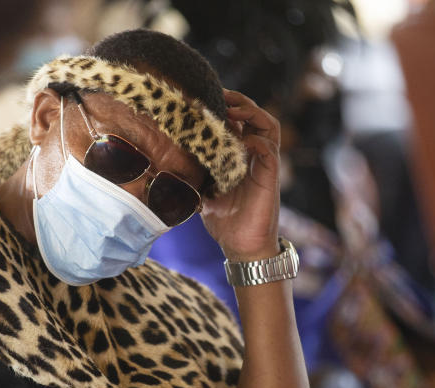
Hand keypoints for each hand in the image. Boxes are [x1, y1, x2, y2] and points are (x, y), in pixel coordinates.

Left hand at [201, 89, 280, 261]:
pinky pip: (269, 150)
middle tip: (220, 93)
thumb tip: (164, 161)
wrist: (241, 246)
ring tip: (233, 108)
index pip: (239, 122)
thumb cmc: (224, 220)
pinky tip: (241, 139)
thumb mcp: (203, 190)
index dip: (226, 107)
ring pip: (269, 126)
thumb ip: (194, 173)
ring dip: (252, 113)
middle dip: (240, 102)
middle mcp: (255, 156)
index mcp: (240, 156)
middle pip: (255, 116)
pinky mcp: (270, 177)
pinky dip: (257, 140)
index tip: (205, 96)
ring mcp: (264, 165)